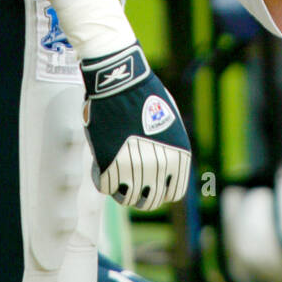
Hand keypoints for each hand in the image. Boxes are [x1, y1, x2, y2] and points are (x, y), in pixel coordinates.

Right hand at [80, 43, 190, 209]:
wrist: (121, 81)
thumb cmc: (144, 94)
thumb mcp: (169, 120)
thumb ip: (170, 146)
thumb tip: (165, 167)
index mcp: (179, 155)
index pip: (174, 192)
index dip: (162, 191)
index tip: (152, 185)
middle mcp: (161, 165)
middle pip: (151, 200)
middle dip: (141, 196)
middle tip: (130, 185)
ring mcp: (135, 167)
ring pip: (127, 198)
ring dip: (121, 191)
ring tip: (116, 178)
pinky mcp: (110, 164)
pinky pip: (106, 187)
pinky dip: (103, 180)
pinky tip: (101, 168)